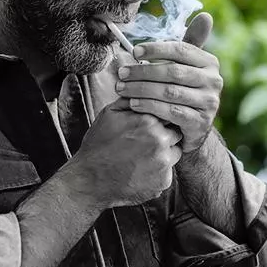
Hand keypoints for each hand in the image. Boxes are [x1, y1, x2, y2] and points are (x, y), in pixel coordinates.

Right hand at [67, 98, 182, 207]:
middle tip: (145, 141)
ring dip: (165, 151)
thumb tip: (144, 86)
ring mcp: (163, 162)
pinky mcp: (164, 181)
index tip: (151, 122)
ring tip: (142, 155)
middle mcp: (160, 140)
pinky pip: (169, 170)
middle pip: (176, 130)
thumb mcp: (109, 114)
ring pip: (175, 151)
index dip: (160, 116)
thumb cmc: (98, 145)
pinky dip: (158, 169)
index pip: (168, 111)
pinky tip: (140, 169)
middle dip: (165, 133)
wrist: (90, 180)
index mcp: (148, 120)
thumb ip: (131, 99)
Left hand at [114, 12, 222, 152]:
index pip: (181, 50)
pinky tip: (133, 103)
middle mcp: (214, 81)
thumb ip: (188, 43)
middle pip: (173, 72)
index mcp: (210, 63)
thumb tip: (206, 15)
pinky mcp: (201, 122)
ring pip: (169, 92)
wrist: (192, 127)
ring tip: (122, 88)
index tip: (134, 51)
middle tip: (121, 73)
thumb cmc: (183, 89)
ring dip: (141, 89)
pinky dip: (149, 106)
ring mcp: (209, 103)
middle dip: (143, 72)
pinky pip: (171, 112)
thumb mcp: (186, 67)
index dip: (156, 49)